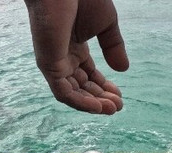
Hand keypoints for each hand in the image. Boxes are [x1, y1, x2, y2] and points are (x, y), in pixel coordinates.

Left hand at [25, 0, 128, 114]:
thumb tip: (123, 70)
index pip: (88, 75)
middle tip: (119, 106)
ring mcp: (54, 61)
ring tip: (112, 109)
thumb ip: (114, 47)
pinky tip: (97, 107)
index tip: (120, 95)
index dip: (104, 87)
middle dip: (101, 98)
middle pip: (82, 86)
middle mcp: (63, 56)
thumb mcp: (107, 25)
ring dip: (92, 105)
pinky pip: (63, 92)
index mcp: (74, 46)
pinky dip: (80, 102)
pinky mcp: (48, 64)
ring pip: (72, 93)